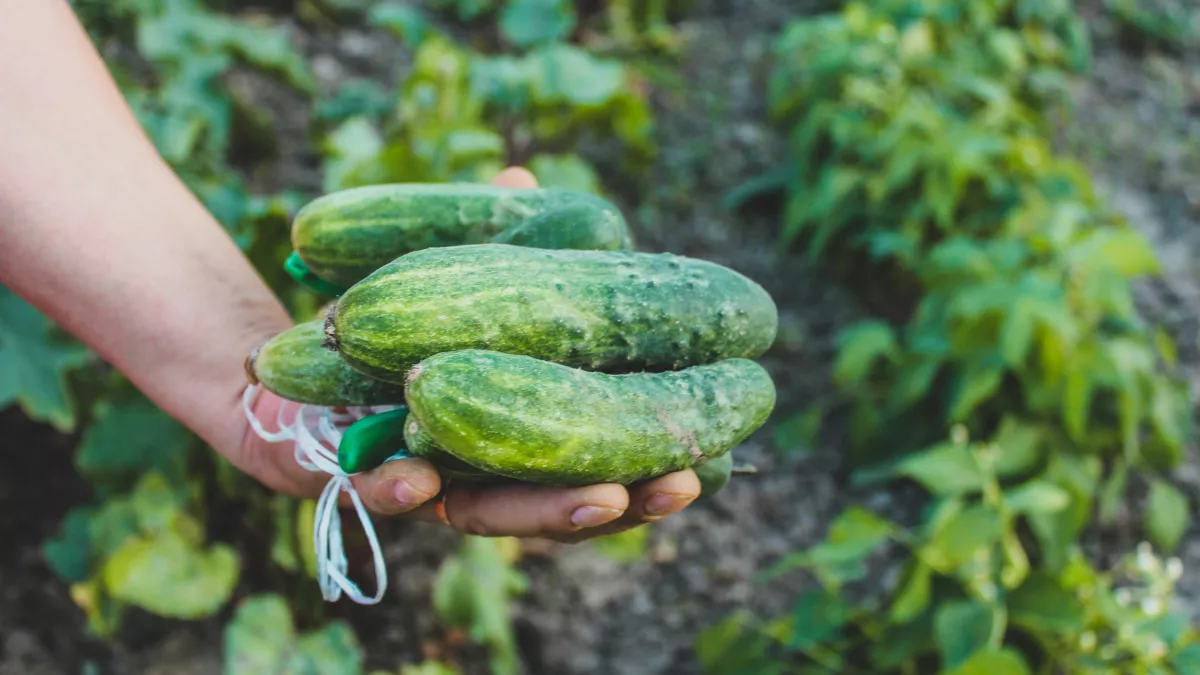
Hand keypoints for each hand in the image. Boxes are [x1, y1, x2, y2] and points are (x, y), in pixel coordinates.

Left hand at [235, 167, 700, 542]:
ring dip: (542, 511)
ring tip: (597, 498)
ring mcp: (421, 484)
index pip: (595, 460)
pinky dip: (399, 487)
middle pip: (559, 506)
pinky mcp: (349, 482)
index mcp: (516, 430)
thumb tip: (519, 169)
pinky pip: (376, 496)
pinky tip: (420, 480)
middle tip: (673, 486)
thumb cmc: (382, 313)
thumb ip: (489, 231)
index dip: (650, 466)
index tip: (708, 455)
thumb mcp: (447, 266)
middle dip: (621, 500)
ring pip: (485, 515)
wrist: (277, 349)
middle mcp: (477, 470)